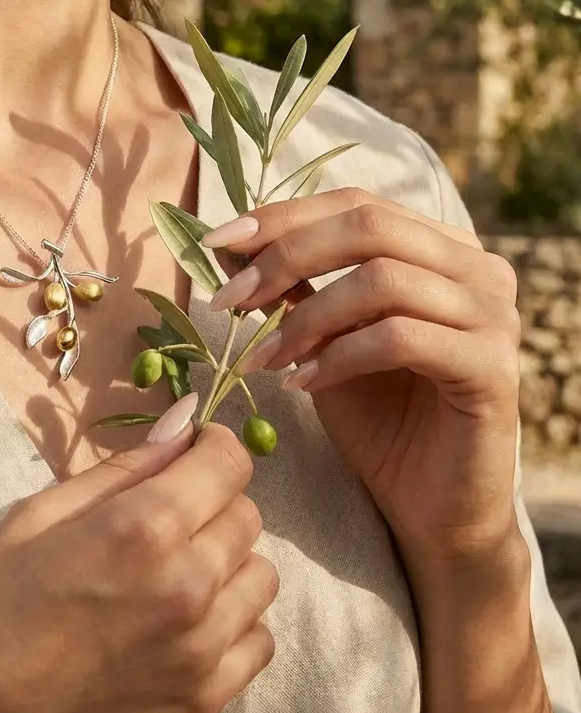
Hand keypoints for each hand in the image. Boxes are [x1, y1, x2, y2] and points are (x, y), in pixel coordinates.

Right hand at [0, 404, 276, 712]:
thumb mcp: (36, 516)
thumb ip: (122, 469)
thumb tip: (183, 424)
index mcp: (142, 527)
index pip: (229, 463)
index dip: (212, 448)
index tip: (191, 456)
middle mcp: (188, 584)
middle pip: (247, 516)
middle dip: (213, 502)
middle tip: (166, 520)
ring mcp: (202, 650)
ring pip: (261, 576)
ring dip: (228, 563)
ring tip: (177, 574)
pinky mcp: (204, 703)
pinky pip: (259, 642)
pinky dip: (235, 623)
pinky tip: (188, 626)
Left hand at [203, 188, 521, 564]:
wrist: (431, 508)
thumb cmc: (379, 421)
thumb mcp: (323, 341)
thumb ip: (294, 287)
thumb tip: (229, 242)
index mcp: (442, 249)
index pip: (358, 205)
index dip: (284, 216)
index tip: (217, 241)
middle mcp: (479, 269)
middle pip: (370, 227)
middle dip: (286, 255)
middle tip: (229, 298)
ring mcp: (494, 315)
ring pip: (383, 280)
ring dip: (306, 318)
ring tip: (265, 358)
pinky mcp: (493, 367)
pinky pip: (401, 337)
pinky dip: (339, 356)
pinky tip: (303, 384)